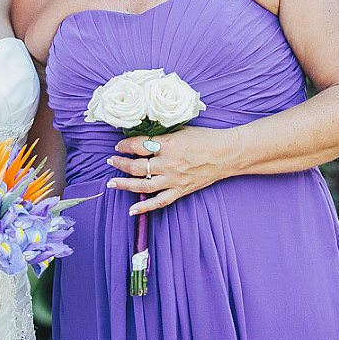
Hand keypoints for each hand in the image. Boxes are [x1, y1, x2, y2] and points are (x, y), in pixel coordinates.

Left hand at [106, 127, 232, 214]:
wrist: (227, 154)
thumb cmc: (206, 138)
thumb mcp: (181, 130)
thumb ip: (162, 136)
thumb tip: (143, 137)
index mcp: (168, 144)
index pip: (138, 145)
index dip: (124, 145)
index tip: (118, 145)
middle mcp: (168, 163)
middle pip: (136, 166)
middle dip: (120, 163)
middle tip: (111, 161)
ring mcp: (174, 179)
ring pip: (143, 185)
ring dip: (124, 184)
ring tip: (112, 183)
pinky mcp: (181, 191)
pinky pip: (159, 202)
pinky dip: (144, 207)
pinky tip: (132, 209)